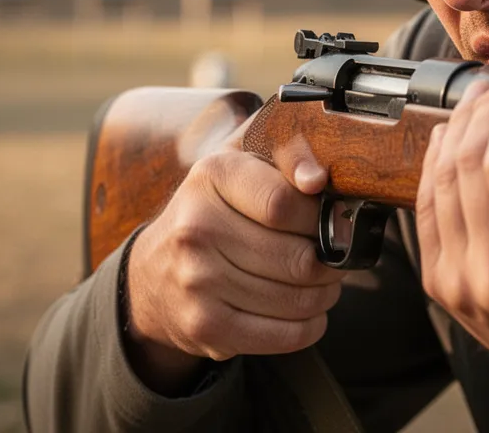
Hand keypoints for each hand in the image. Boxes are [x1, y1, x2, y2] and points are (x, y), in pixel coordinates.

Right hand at [123, 120, 346, 393]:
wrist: (154, 270)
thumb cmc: (218, 207)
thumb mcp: (245, 161)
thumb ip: (289, 153)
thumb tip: (318, 178)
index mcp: (212, 175)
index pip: (285, 203)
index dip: (322, 217)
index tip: (332, 220)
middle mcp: (196, 228)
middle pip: (299, 258)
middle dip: (332, 261)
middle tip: (334, 256)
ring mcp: (196, 282)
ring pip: (299, 299)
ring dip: (325, 294)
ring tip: (320, 281)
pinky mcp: (205, 327)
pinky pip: (287, 335)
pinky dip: (311, 325)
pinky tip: (306, 310)